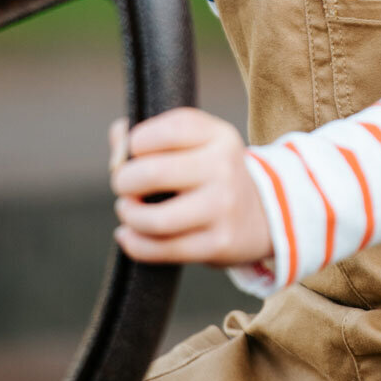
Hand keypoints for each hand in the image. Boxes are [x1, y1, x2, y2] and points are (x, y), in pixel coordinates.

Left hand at [108, 109, 273, 267]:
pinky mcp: (218, 244)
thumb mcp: (196, 143)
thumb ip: (152, 135)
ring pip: (154, 219)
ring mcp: (223, 208)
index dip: (135, 142)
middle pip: (152, 173)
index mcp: (219, 136)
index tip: (133, 153)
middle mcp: (224, 168)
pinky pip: (161, 250)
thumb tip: (118, 140)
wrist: (263, 214)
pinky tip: (129, 235)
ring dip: (128, 214)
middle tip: (124, 186)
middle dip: (124, 181)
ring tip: (128, 210)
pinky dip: (134, 243)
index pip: (165, 130)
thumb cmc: (212, 173)